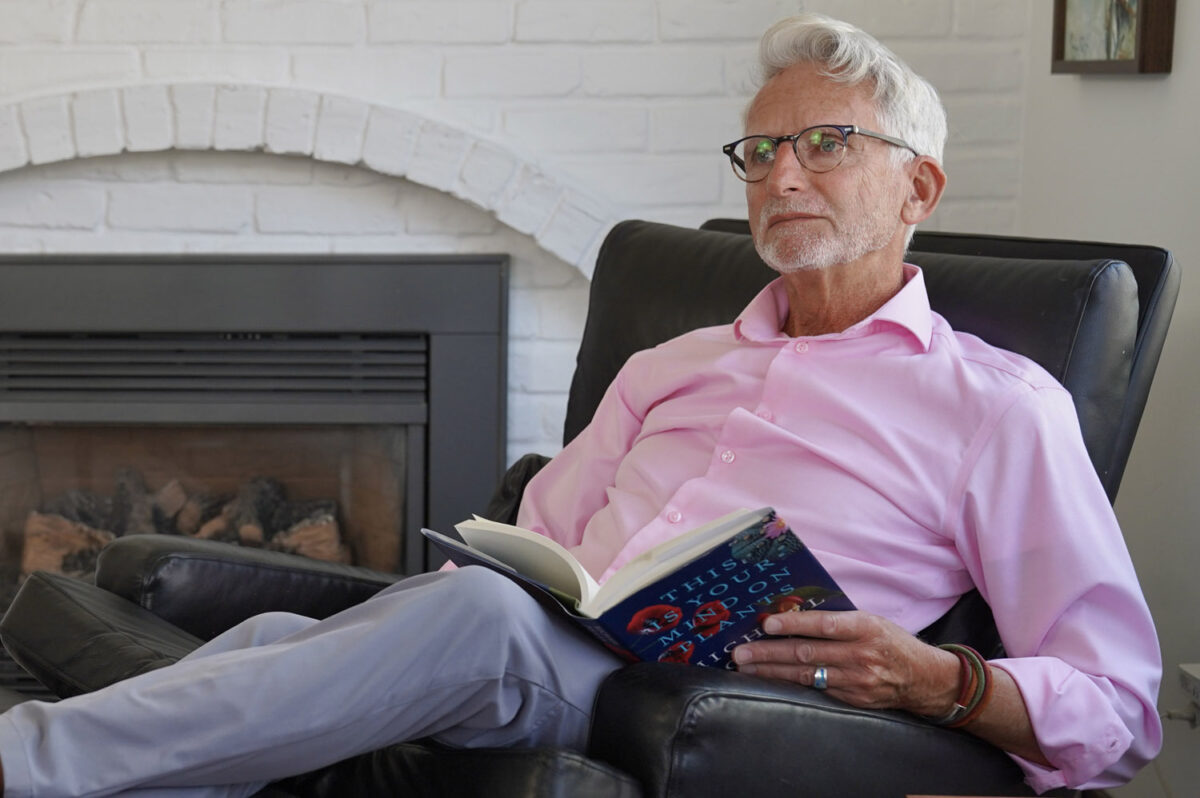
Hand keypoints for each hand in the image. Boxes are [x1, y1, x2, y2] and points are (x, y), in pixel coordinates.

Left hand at [731, 609, 959, 716]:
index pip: (824, 625)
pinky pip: (815, 690)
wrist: (923, 678)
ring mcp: (856, 681)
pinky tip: (769, 681)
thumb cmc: (891, 642)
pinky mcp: (852, 700)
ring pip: (806, 675)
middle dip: (769, 653)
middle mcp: (860, 655)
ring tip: (746, 668)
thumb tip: (794, 612)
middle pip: (807, 653)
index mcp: (865, 628)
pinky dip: (789, 685)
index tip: (767, 624)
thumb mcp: (871, 620)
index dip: (794, 624)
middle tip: (741, 653)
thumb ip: (838, 619)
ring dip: (771, 671)